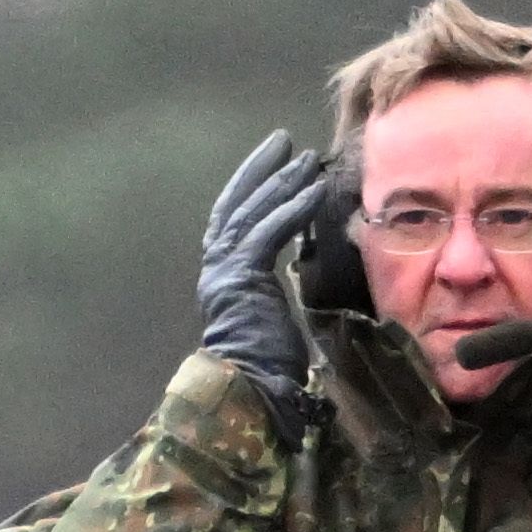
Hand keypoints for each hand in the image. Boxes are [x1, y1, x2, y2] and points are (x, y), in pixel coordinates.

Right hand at [192, 130, 342, 407]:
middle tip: (283, 141)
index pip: (233, 220)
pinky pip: (269, 231)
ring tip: (306, 157)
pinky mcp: (241, 276)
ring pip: (251, 212)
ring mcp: (225, 270)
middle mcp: (216, 267)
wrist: (250, 390)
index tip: (274, 163)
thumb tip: (299, 267)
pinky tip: (314, 189)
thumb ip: (273, 285)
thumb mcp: (272, 314)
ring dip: (280, 181)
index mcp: (223, 276)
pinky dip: (292, 207)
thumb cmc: (265, 365)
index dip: (251, 187)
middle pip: (236, 205)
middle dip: (260, 170)